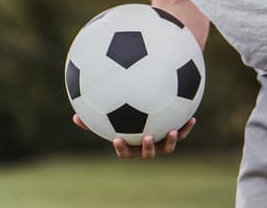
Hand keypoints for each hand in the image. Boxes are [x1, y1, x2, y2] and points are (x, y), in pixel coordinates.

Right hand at [72, 114, 194, 158]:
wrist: (148, 113)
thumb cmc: (122, 115)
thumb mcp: (108, 116)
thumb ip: (93, 119)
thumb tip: (74, 116)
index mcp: (131, 144)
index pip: (125, 151)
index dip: (121, 147)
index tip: (117, 138)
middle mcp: (146, 145)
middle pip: (147, 153)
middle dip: (147, 148)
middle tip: (147, 137)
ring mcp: (160, 141)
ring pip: (167, 147)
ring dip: (171, 141)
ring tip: (173, 130)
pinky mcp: (174, 133)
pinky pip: (181, 132)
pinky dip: (186, 127)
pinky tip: (192, 117)